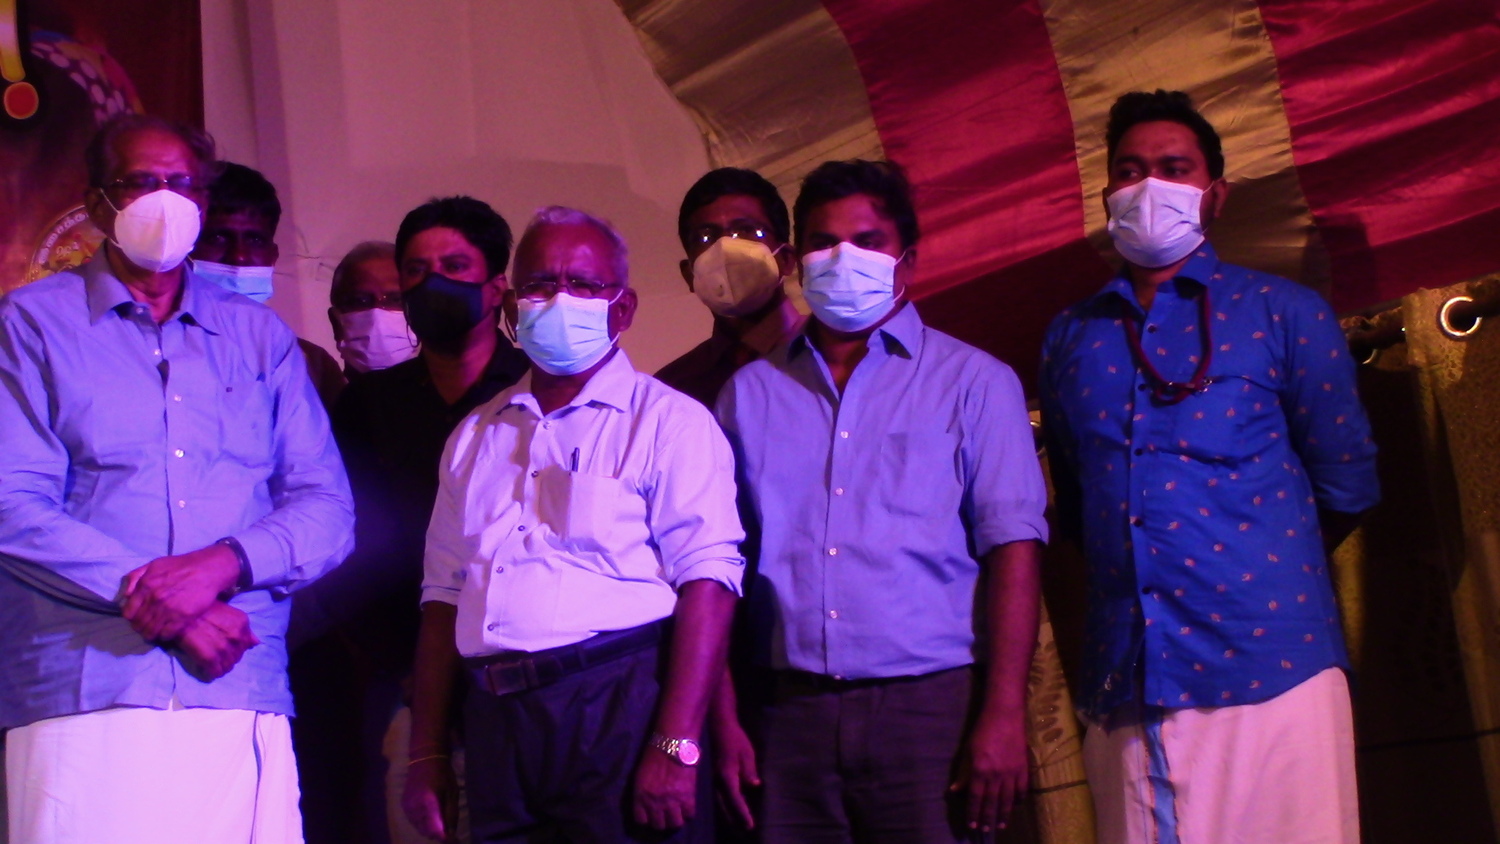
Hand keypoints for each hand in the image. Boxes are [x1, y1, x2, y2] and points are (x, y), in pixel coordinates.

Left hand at [122, 544, 240, 640]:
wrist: (207, 569)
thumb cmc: (181, 566)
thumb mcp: (154, 565)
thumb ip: (135, 577)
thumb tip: (125, 595)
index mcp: (145, 586)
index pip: (128, 612)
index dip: (131, 618)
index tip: (137, 618)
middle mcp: (154, 599)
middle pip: (139, 624)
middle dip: (140, 628)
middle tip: (145, 628)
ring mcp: (168, 609)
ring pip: (151, 631)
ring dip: (151, 634)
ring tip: (154, 633)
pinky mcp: (183, 617)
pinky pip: (167, 634)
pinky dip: (165, 636)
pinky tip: (167, 633)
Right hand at [175, 603, 258, 680]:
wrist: (179, 613)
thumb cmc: (200, 610)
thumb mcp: (226, 613)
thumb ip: (242, 628)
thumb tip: (256, 642)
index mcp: (242, 623)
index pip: (246, 645)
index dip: (235, 648)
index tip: (224, 647)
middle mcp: (237, 636)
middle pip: (237, 657)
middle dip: (228, 658)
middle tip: (215, 655)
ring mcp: (224, 647)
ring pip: (228, 667)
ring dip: (220, 667)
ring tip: (210, 662)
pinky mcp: (210, 658)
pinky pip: (216, 672)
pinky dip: (211, 673)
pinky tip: (205, 668)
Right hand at [403, 754, 459, 841]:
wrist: (424, 759)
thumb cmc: (442, 774)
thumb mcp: (452, 793)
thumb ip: (450, 814)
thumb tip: (451, 834)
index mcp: (429, 802)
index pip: (435, 829)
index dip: (445, 837)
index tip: (453, 839)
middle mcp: (415, 807)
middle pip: (427, 831)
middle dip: (438, 834)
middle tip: (449, 830)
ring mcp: (407, 807)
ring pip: (419, 828)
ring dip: (430, 829)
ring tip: (440, 821)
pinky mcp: (403, 806)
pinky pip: (414, 822)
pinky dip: (422, 823)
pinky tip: (430, 816)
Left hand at [633, 747, 697, 829]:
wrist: (672, 742)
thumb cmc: (655, 753)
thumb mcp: (641, 774)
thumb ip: (642, 791)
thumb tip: (646, 803)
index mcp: (640, 795)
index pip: (641, 820)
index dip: (647, 819)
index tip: (651, 815)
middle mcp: (654, 802)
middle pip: (659, 825)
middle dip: (662, 822)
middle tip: (666, 815)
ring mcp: (671, 801)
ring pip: (675, 824)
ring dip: (676, 820)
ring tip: (678, 813)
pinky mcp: (687, 797)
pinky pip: (689, 815)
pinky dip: (689, 813)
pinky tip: (687, 806)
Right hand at [711, 713, 759, 827]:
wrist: (719, 727)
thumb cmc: (735, 739)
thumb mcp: (746, 753)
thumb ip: (749, 770)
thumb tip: (754, 786)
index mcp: (727, 775)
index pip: (735, 800)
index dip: (743, 814)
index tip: (750, 825)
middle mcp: (718, 781)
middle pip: (727, 806)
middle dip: (736, 818)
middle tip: (747, 829)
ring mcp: (715, 780)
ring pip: (722, 802)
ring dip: (731, 814)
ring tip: (740, 824)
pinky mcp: (716, 777)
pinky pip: (721, 796)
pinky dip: (728, 805)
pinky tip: (734, 808)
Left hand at [950, 712, 1028, 831]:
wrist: (1005, 716)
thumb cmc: (982, 731)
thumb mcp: (968, 751)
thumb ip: (963, 773)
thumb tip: (955, 791)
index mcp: (980, 770)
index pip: (975, 798)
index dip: (973, 813)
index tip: (972, 825)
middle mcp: (996, 775)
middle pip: (991, 802)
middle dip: (988, 818)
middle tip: (986, 831)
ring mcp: (1012, 773)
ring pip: (1008, 800)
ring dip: (1004, 814)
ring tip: (1001, 826)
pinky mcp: (1023, 768)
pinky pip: (1022, 790)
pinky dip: (1019, 800)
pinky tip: (1015, 806)